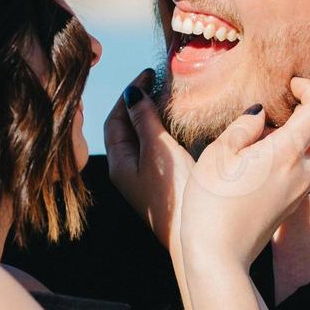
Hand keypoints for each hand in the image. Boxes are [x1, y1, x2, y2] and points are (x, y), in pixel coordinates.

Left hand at [104, 69, 193, 254]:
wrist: (194, 236)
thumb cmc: (174, 194)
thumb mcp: (158, 149)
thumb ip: (145, 119)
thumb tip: (133, 93)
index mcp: (119, 162)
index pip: (115, 118)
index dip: (130, 93)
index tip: (148, 74)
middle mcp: (128, 171)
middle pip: (127, 127)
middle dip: (140, 102)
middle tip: (159, 81)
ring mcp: (145, 179)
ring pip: (143, 138)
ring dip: (153, 116)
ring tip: (169, 96)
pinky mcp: (163, 185)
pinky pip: (157, 149)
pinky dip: (164, 131)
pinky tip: (180, 125)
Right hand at [181, 78, 309, 270]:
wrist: (219, 254)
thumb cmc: (212, 201)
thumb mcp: (218, 154)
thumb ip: (243, 127)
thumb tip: (260, 114)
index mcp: (286, 152)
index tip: (293, 84)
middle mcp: (302, 171)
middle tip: (299, 106)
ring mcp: (300, 192)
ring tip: (280, 131)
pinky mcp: (291, 206)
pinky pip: (309, 172)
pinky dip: (301, 156)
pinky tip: (269, 158)